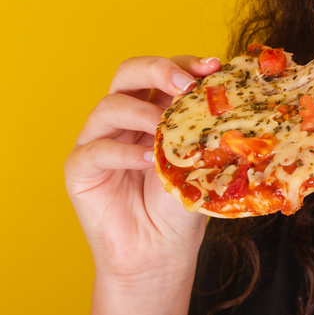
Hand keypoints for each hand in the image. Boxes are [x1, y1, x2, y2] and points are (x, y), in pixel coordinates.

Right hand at [65, 55, 220, 314]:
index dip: (185, 63)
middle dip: (158, 70)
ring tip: (166, 130)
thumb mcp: (201, 159)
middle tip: (185, 84)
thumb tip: (233, 99)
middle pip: (128, 72)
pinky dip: (124, 151)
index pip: (163, 71)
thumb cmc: (182, 204)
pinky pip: (96, 150)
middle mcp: (124, 117)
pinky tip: (149, 161)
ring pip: (109, 106)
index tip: (213, 67)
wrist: (161, 251)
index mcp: (153, 107)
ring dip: (142, 112)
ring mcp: (99, 139)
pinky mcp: (80, 169)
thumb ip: (206, 129)